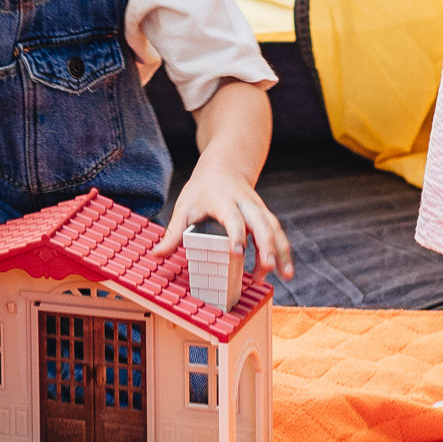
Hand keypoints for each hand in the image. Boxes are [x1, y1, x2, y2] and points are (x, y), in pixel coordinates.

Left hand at [155, 160, 292, 282]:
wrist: (224, 166)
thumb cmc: (201, 189)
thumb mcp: (184, 206)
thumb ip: (174, 232)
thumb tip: (156, 255)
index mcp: (223, 200)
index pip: (232, 217)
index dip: (236, 234)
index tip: (238, 252)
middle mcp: (246, 203)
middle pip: (261, 222)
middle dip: (267, 245)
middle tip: (268, 267)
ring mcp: (258, 209)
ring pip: (274, 228)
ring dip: (282, 251)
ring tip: (286, 275)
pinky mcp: (265, 216)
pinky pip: (278, 232)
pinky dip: (283, 250)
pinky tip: (284, 270)